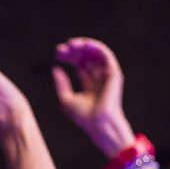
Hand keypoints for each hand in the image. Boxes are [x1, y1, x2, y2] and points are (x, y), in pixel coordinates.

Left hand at [51, 37, 134, 157]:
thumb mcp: (66, 99)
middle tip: (60, 49)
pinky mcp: (113, 73)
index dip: (68, 57)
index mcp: (89, 84)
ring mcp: (107, 74)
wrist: (99, 124)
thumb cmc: (83, 117)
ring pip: (95, 53)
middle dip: (73, 51)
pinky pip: (105, 54)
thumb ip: (61, 83)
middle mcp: (99, 77)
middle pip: (85, 57)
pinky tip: (83, 44)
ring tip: (70, 44)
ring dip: (83, 45)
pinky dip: (95, 47)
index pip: (79, 64)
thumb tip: (56, 67)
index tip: (57, 54)